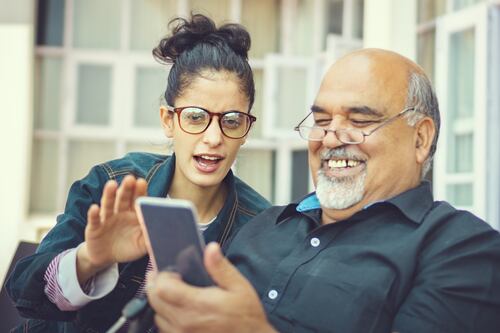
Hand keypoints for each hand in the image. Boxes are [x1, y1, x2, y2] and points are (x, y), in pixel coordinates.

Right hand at [77, 175, 147, 283]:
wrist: (106, 257)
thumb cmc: (128, 247)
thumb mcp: (142, 243)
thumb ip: (152, 236)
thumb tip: (166, 233)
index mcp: (134, 213)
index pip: (137, 199)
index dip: (139, 191)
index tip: (142, 182)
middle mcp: (120, 212)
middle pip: (123, 198)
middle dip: (127, 188)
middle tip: (130, 178)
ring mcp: (106, 219)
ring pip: (108, 205)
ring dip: (109, 195)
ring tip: (112, 185)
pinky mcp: (94, 228)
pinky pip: (94, 220)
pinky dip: (94, 214)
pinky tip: (95, 208)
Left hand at [147, 243, 276, 332]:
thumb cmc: (246, 316)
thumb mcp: (239, 286)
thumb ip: (221, 267)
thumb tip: (211, 249)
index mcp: (198, 304)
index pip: (163, 288)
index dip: (162, 276)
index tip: (171, 271)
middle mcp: (185, 321)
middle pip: (155, 300)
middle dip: (156, 285)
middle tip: (166, 277)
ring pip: (157, 315)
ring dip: (160, 302)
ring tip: (173, 293)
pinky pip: (164, 328)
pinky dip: (166, 317)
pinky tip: (178, 310)